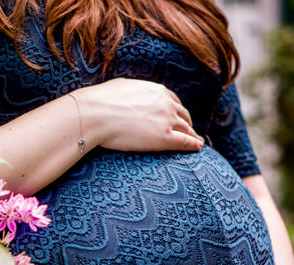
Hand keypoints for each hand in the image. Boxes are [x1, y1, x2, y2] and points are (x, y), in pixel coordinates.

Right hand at [74, 78, 203, 152]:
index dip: (177, 111)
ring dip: (192, 136)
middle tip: (188, 132)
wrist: (94, 114)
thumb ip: (132, 90)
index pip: (173, 101)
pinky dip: (193, 144)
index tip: (178, 118)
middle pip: (183, 115)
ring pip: (186, 129)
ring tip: (195, 143)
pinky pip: (185, 142)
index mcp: (156, 90)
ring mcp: (167, 120)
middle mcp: (165, 103)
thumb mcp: (120, 87)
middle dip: (186, 123)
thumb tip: (129, 91)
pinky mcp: (164, 137)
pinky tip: (198, 148)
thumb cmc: (100, 101)